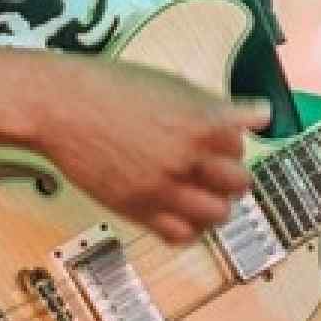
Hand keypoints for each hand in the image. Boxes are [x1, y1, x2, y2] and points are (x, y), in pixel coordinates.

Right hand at [33, 56, 264, 243]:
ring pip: (217, 215)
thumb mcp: (173, 84)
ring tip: (201, 192)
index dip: (231, 141)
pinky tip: (181, 211)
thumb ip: (218, 106)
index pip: (241, 144)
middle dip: (232, 175)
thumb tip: (260, 114)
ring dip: (216, 204)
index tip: (221, 139)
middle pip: (239, 184)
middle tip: (217, 169)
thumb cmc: (110, 87)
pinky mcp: (138, 209)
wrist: (61, 106)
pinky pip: (180, 235)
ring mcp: (163, 187)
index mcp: (201, 122)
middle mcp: (187, 158)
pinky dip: (189, 228)